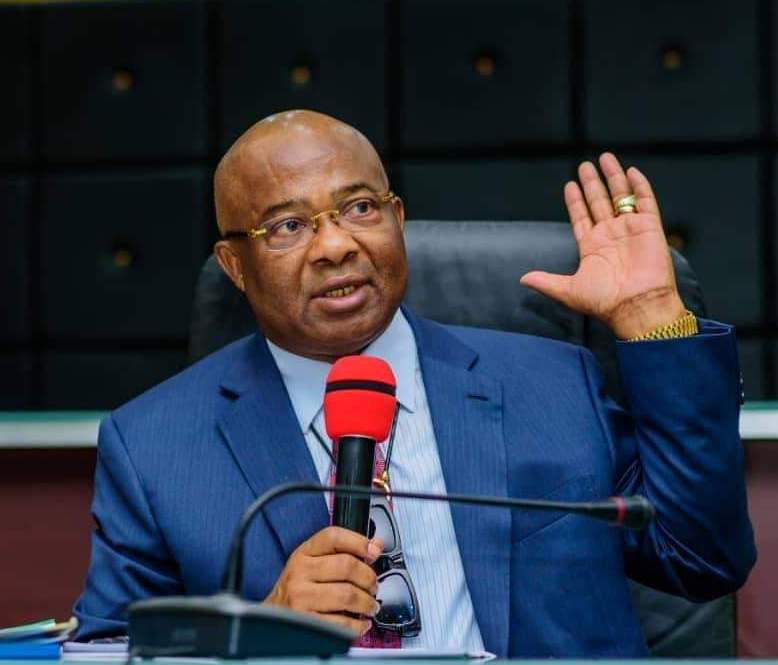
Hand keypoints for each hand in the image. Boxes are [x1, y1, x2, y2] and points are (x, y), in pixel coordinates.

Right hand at [264, 526, 382, 635]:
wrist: (271, 619)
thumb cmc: (298, 590)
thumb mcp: (313, 563)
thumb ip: (343, 552)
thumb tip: (376, 545)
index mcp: (303, 553)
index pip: (333, 536)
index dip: (358, 542)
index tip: (373, 551)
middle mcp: (300, 572)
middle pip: (346, 565)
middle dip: (368, 577)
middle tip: (373, 586)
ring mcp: (301, 597)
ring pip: (347, 594)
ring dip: (367, 602)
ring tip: (369, 606)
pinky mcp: (306, 622)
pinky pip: (341, 622)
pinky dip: (358, 624)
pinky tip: (360, 622)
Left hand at [520, 153, 685, 338]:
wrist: (636, 307)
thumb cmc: (604, 302)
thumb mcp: (568, 291)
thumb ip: (546, 281)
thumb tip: (523, 279)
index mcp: (592, 248)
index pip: (581, 217)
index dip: (575, 201)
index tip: (569, 185)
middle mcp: (611, 236)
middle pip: (599, 202)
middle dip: (592, 183)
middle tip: (584, 165)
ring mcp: (630, 230)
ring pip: (620, 197)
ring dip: (613, 178)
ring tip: (605, 158)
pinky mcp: (650, 228)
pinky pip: (645, 202)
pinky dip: (639, 187)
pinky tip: (631, 171)